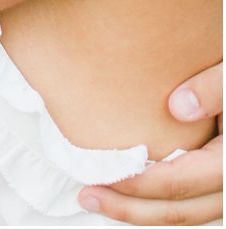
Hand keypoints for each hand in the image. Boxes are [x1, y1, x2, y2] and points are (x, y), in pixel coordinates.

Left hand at [79, 66, 221, 223]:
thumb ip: (215, 88)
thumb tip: (179, 107)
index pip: (183, 182)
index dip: (140, 184)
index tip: (103, 176)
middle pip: (183, 211)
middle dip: (133, 209)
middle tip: (88, 197)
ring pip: (189, 214)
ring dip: (145, 212)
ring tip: (101, 201)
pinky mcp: (219, 180)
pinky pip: (192, 203)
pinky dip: (160, 203)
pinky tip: (130, 193)